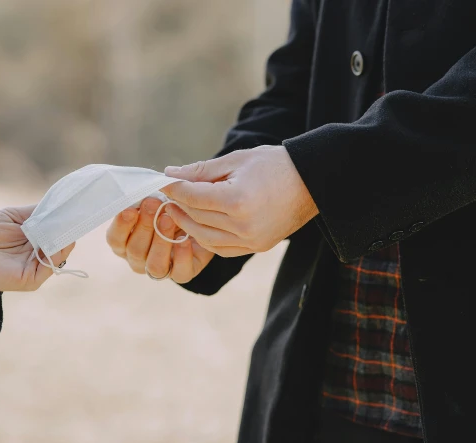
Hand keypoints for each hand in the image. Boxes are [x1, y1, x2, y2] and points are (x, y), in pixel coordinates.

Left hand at [0, 205, 74, 291]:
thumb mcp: (16, 216)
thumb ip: (38, 213)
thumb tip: (61, 207)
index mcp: (36, 241)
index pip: (58, 234)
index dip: (65, 224)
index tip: (74, 212)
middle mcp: (38, 255)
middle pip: (61, 244)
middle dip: (67, 231)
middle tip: (74, 218)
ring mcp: (36, 268)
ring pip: (59, 255)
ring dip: (63, 241)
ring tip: (65, 227)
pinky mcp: (32, 280)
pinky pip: (49, 266)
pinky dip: (56, 254)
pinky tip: (55, 241)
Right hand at [106, 197, 213, 283]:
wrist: (199, 222)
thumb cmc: (169, 207)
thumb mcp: (157, 199)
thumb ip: (147, 196)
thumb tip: (147, 183)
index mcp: (125, 241)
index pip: (115, 238)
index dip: (121, 225)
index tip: (130, 209)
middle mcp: (138, 258)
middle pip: (134, 250)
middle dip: (144, 226)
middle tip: (153, 204)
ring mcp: (159, 268)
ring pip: (154, 265)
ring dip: (161, 241)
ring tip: (169, 219)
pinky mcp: (181, 274)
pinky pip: (179, 273)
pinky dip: (182, 256)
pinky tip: (186, 240)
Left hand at [160, 145, 317, 256]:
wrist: (313, 181)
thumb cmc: (275, 164)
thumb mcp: (237, 160)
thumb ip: (201, 170)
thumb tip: (170, 174)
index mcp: (238, 200)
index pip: (193, 197)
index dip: (174, 189)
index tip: (162, 182)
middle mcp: (243, 225)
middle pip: (197, 218)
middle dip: (178, 205)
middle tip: (167, 194)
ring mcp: (251, 240)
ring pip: (205, 238)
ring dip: (187, 224)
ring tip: (177, 209)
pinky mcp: (257, 247)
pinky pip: (221, 249)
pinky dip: (206, 238)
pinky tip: (198, 224)